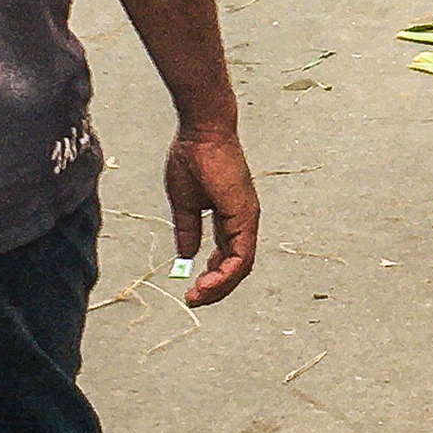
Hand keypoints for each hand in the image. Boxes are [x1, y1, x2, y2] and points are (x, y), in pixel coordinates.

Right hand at [168, 118, 257, 305]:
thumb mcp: (185, 203)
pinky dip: (226, 273)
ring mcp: (247, 218)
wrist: (200, 132)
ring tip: (197, 296)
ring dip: (220, 286)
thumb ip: (188, 230)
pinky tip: (207, 283)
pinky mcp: (245, 215)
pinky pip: (241, 255)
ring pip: (242, 266)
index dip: (211, 276)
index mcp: (230, 217)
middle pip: (237, 266)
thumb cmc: (193, 158)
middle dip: (216, 288)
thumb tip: (187, 256)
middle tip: (194, 300)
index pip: (227, 256)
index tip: (191, 288)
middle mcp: (243, 221)